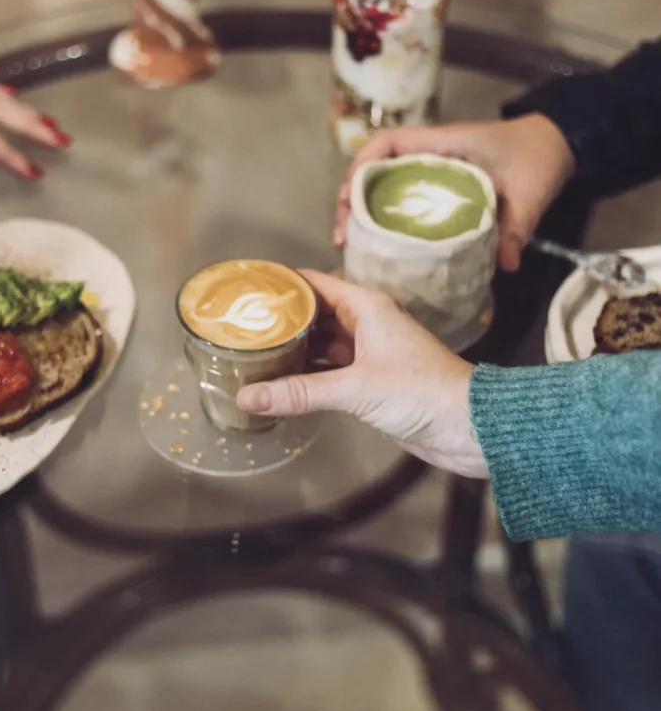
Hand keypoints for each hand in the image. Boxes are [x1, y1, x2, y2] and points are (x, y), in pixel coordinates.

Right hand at [237, 271, 487, 476]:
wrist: (471, 427)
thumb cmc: (426, 392)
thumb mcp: (356, 388)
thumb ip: (300, 392)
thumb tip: (249, 396)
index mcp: (366, 307)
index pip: (313, 283)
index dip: (281, 284)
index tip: (247, 288)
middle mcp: (366, 324)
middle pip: (312, 313)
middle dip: (279, 320)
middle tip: (240, 326)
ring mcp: (368, 353)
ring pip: (319, 344)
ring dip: (291, 350)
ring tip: (252, 354)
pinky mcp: (370, 382)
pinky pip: (329, 372)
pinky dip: (306, 376)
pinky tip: (280, 385)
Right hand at [334, 114, 575, 270]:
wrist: (556, 144)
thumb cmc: (537, 155)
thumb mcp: (530, 191)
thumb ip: (516, 226)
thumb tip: (503, 266)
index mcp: (442, 143)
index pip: (386, 143)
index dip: (361, 166)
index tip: (349, 198)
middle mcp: (429, 154)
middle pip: (372, 168)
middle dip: (350, 198)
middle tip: (344, 236)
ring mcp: (432, 171)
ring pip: (383, 186)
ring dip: (362, 211)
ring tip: (353, 245)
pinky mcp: (440, 188)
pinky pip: (403, 199)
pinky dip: (387, 218)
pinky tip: (384, 247)